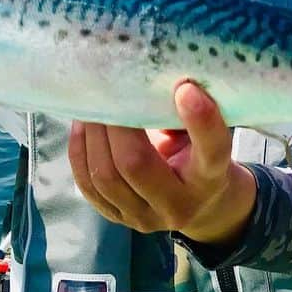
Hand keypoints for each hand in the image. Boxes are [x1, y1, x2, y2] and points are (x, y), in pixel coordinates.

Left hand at [68, 81, 257, 246]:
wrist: (201, 207)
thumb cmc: (201, 155)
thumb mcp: (207, 136)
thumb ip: (190, 114)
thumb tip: (159, 71)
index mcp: (210, 178)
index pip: (211, 151)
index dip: (200, 121)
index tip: (186, 87)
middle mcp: (179, 205)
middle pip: (136, 165)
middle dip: (115, 125)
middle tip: (107, 91)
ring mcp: (145, 218)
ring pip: (105, 177)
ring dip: (92, 136)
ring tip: (90, 106)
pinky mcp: (119, 219)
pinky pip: (89, 187)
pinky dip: (80, 152)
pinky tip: (82, 127)